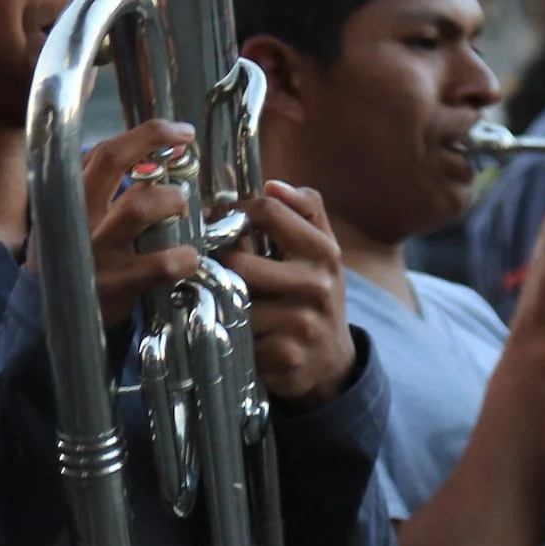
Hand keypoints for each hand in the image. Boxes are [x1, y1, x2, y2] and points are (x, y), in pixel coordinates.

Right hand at [69, 119, 204, 329]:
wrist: (47, 319)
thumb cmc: (75, 255)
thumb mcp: (77, 215)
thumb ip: (111, 185)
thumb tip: (170, 150)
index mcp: (67, 195)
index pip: (104, 151)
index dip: (146, 134)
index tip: (180, 131)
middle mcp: (76, 216)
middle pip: (112, 162)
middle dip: (154, 143)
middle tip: (185, 149)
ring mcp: (94, 251)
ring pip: (137, 206)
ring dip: (172, 201)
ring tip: (182, 212)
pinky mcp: (114, 285)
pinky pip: (159, 264)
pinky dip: (183, 257)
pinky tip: (189, 258)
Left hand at [233, 182, 356, 407]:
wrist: (332, 361)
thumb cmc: (314, 295)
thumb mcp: (320, 251)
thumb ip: (303, 211)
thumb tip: (272, 184)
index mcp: (325, 251)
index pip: (269, 211)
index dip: (234, 211)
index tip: (218, 221)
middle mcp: (317, 284)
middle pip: (239, 261)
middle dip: (220, 267)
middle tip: (212, 270)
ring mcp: (302, 322)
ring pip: (232, 300)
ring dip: (222, 303)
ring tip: (229, 306)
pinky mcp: (285, 355)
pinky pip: (236, 335)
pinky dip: (231, 335)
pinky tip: (242, 335)